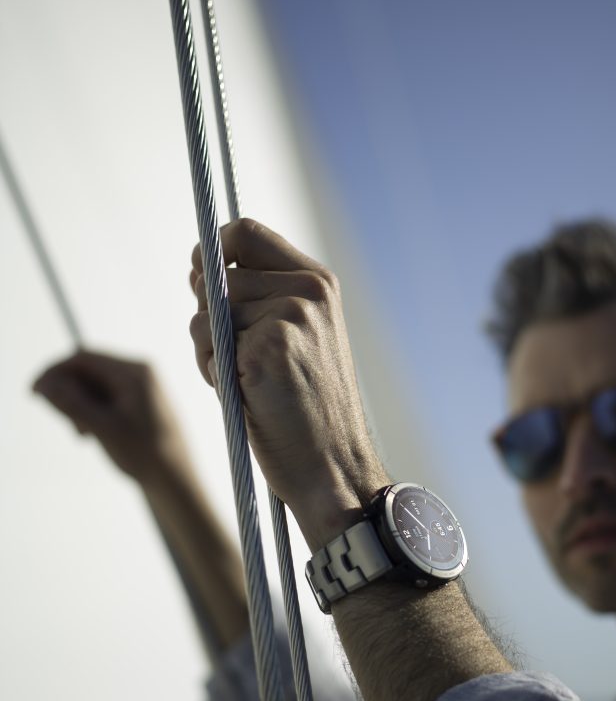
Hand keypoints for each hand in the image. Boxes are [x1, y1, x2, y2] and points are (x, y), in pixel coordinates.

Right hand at [33, 351, 189, 484]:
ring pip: (95, 385)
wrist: (176, 479)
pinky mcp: (141, 401)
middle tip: (69, 426)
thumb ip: (72, 404)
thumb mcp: (102, 428)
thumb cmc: (144, 454)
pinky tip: (92, 434)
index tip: (34, 393)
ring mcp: (142, 386)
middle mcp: (141, 372)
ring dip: (80, 405)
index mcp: (135, 372)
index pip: (83, 358)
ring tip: (83, 435)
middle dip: (69, 393)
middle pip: (88, 370)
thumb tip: (45, 383)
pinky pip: (107, 396)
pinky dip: (93, 411)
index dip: (54, 372)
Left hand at [189, 219, 388, 548]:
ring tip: (247, 384)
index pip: (245, 233)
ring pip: (205, 315)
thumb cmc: (306, 409)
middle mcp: (307, 291)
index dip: (212, 250)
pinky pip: (206, 346)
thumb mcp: (296, 338)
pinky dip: (213, 375)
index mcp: (318, 282)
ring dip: (209, 351)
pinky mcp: (267, 349)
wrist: (333, 466)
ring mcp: (289, 318)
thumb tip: (197, 267)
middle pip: (215, 277)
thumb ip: (258, 297)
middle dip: (209, 317)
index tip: (199, 276)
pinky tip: (246, 397)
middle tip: (238, 358)